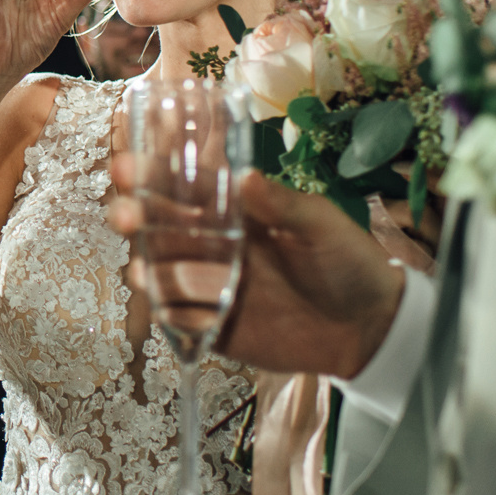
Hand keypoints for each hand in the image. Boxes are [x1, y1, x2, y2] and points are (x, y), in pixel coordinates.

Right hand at [111, 159, 403, 377]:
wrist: (371, 327)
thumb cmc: (348, 262)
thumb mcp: (320, 224)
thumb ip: (283, 205)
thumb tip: (245, 176)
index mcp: (238, 213)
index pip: (188, 189)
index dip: (155, 176)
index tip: (125, 166)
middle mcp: (218, 246)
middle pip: (164, 229)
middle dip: (138, 219)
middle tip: (124, 215)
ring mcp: (215, 287)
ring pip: (166, 273)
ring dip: (148, 268)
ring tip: (142, 270)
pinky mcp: (218, 327)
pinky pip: (183, 320)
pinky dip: (168, 313)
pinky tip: (162, 307)